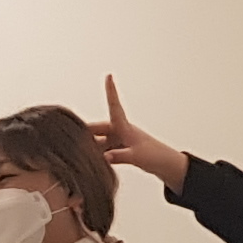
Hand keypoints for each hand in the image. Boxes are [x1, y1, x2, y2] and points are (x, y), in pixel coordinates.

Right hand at [89, 75, 189, 189]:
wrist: (168, 166)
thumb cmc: (156, 156)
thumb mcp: (136, 156)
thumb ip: (119, 156)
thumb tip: (104, 157)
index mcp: (125, 128)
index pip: (115, 106)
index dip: (111, 91)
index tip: (109, 76)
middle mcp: (121, 132)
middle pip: (98, 129)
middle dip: (87, 134)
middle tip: (74, 140)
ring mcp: (120, 141)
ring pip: (100, 142)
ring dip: (93, 148)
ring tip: (83, 156)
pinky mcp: (121, 151)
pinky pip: (105, 151)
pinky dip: (100, 156)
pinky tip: (94, 163)